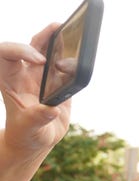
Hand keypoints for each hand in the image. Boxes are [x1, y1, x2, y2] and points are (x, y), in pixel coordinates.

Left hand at [1, 23, 70, 154]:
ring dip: (56, 41)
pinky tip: (77, 59)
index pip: (6, 54)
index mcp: (10, 81)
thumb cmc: (25, 134)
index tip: (40, 61)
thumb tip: (52, 109)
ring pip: (46, 51)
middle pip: (29, 46)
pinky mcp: (56, 83)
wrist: (36, 141)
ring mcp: (41, 77)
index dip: (21, 51)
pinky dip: (71, 60)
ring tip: (68, 33)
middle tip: (56, 28)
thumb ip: (38, 118)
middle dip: (42, 36)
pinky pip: (63, 66)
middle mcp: (24, 75)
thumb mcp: (28, 128)